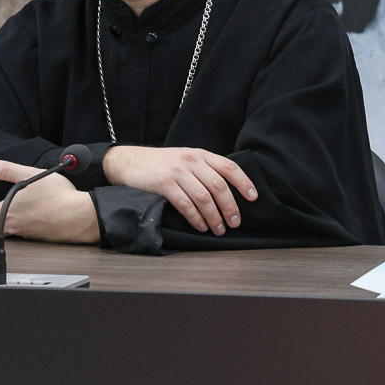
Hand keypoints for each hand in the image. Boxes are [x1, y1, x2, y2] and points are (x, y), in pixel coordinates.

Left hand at [0, 160, 98, 242]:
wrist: (78, 216)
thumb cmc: (56, 196)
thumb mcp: (30, 175)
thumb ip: (8, 170)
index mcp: (7, 211)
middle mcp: (14, 225)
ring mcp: (27, 233)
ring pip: (9, 231)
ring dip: (4, 226)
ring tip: (5, 220)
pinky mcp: (39, 236)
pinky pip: (24, 233)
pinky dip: (22, 226)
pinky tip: (30, 218)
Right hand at [103, 145, 257, 235]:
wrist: (131, 161)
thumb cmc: (163, 164)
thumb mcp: (187, 159)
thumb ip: (205, 169)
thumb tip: (228, 192)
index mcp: (201, 155)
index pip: (229, 166)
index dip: (244, 182)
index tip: (253, 198)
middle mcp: (192, 161)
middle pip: (218, 186)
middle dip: (230, 206)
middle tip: (235, 222)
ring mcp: (178, 172)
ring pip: (203, 197)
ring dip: (214, 216)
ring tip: (219, 229)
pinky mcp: (164, 184)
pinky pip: (185, 204)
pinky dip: (195, 218)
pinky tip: (201, 227)